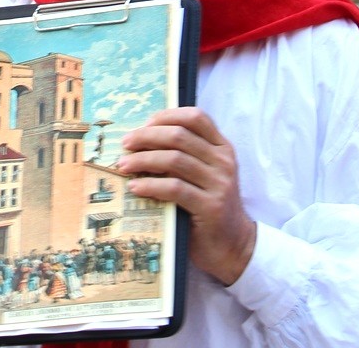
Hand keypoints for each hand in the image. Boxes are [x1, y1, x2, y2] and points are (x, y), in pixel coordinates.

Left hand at [117, 107, 255, 284]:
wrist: (234, 244)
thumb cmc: (210, 205)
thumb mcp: (206, 174)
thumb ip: (187, 155)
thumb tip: (143, 138)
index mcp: (222, 148)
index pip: (196, 117)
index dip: (167, 116)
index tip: (144, 123)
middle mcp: (223, 162)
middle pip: (179, 136)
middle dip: (147, 136)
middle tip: (126, 143)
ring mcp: (219, 184)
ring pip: (174, 160)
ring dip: (143, 160)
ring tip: (124, 165)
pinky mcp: (210, 207)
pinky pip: (174, 189)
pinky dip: (150, 185)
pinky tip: (135, 187)